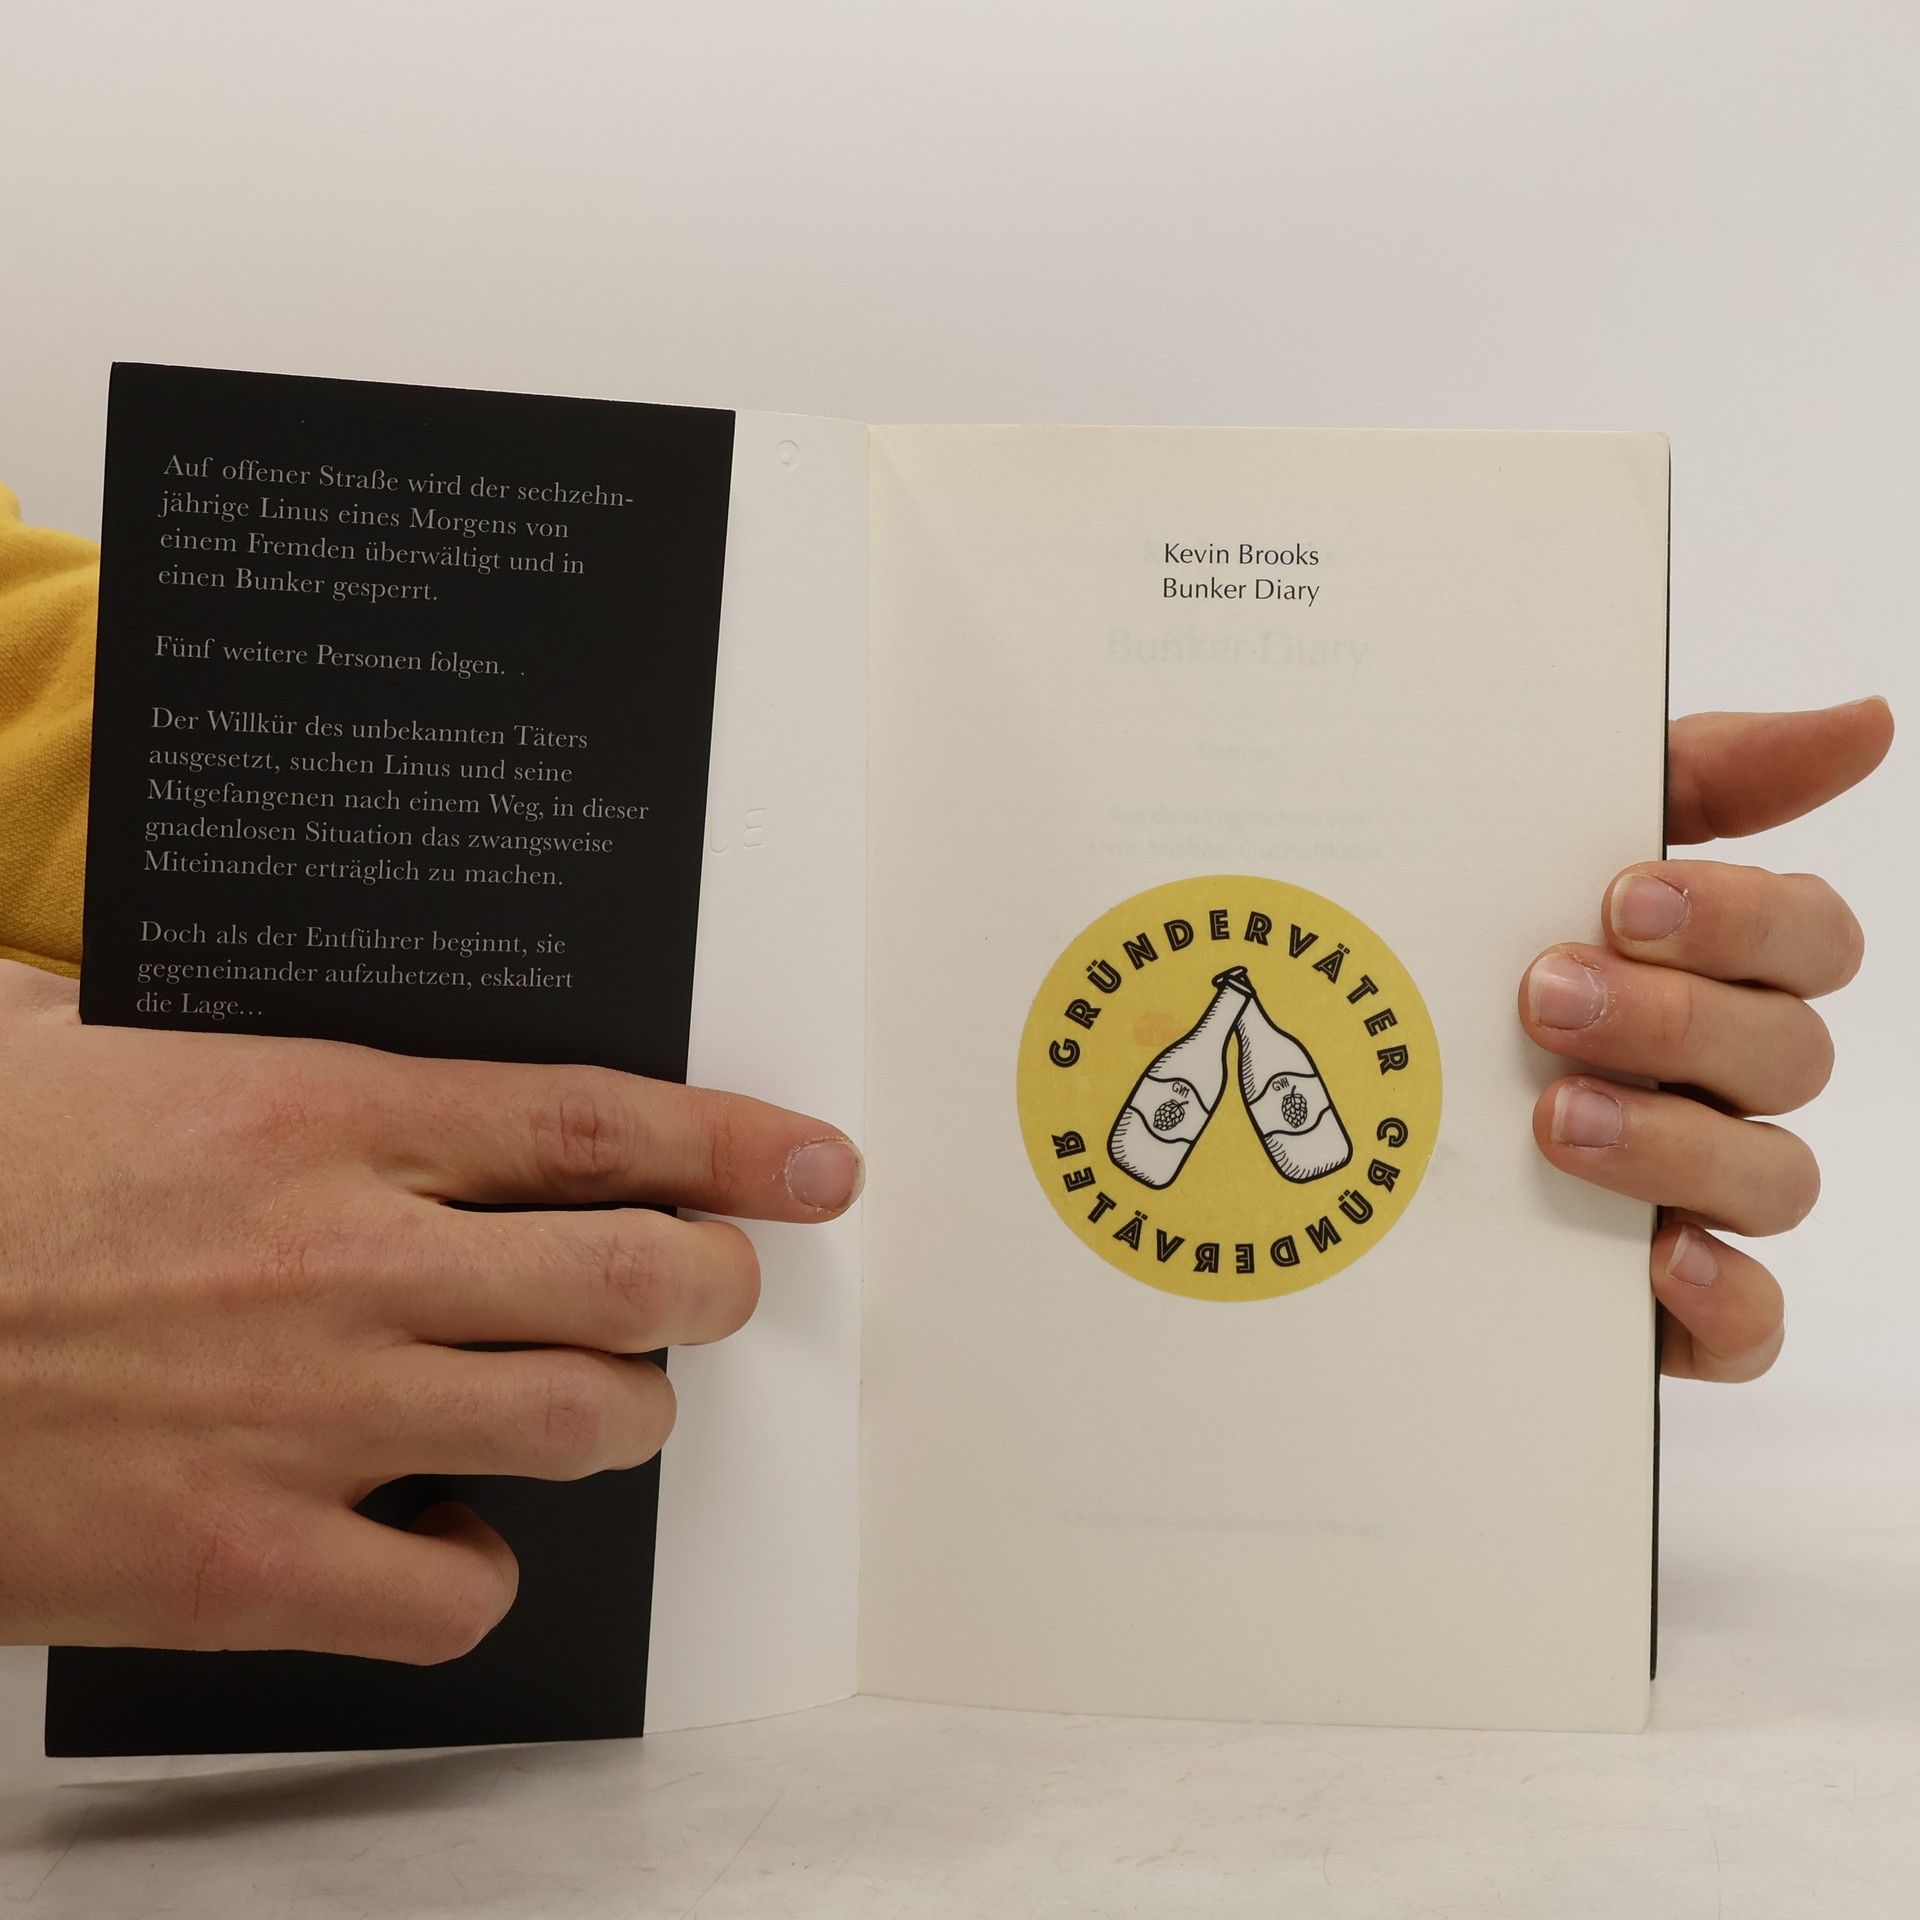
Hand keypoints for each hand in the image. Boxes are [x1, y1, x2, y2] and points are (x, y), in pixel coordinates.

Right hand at [0, 963, 860, 1660]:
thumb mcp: (61, 1051)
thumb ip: (195, 1034)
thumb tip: (234, 1010)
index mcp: (312, 1121)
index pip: (591, 1124)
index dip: (732, 1144)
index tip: (818, 1163)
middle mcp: (342, 1262)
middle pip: (633, 1273)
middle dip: (717, 1282)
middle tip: (724, 1283)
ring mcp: (305, 1420)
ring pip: (582, 1421)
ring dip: (624, 1415)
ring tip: (601, 1401)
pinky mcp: (240, 1566)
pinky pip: (453, 1593)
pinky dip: (479, 1573)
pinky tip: (442, 1539)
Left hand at [1519, 697, 1892, 1381]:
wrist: (1340, 1083)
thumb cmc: (1469, 951)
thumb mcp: (1547, 842)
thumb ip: (1699, 777)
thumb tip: (1867, 718)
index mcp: (1717, 971)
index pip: (1812, 938)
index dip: (1741, 918)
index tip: (1622, 896)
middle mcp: (1725, 1080)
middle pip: (1789, 1053)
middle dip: (1675, 1021)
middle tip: (1544, 997)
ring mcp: (1702, 1191)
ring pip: (1779, 1179)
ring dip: (1678, 1145)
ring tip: (1555, 1118)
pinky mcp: (1663, 1301)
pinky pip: (1750, 1326)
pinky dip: (1726, 1302)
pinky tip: (1659, 1259)